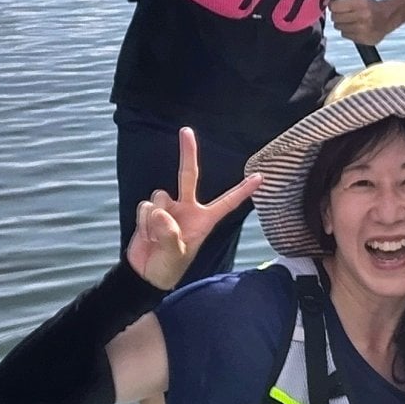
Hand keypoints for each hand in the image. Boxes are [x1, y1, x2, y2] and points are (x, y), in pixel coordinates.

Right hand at [125, 126, 261, 289]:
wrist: (145, 273)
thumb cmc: (168, 267)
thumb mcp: (175, 256)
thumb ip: (169, 235)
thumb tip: (159, 212)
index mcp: (203, 219)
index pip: (227, 202)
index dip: (243, 190)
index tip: (261, 177)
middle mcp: (187, 208)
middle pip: (188, 175)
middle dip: (188, 152)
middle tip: (186, 130)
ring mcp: (168, 207)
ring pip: (159, 196)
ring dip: (154, 218)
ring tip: (156, 238)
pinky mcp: (151, 210)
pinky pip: (145, 207)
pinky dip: (144, 222)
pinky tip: (147, 235)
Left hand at [328, 0, 393, 45]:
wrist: (387, 18)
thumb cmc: (371, 6)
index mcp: (361, 4)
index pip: (335, 6)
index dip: (334, 5)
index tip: (336, 5)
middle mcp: (362, 17)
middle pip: (335, 18)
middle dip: (338, 15)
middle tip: (344, 13)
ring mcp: (363, 30)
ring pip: (339, 28)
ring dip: (343, 24)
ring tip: (351, 21)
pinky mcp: (363, 39)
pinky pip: (345, 35)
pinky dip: (348, 32)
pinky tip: (355, 28)